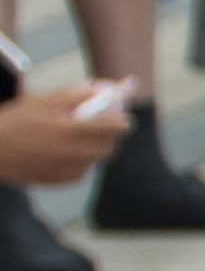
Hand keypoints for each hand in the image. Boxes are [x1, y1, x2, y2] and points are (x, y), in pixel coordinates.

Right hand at [0, 88, 127, 190]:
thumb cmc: (12, 121)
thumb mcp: (39, 102)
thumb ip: (71, 95)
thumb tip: (98, 90)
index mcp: (65, 130)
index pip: (108, 128)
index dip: (121, 124)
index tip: (125, 122)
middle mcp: (67, 152)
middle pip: (106, 149)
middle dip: (110, 138)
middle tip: (105, 131)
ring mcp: (62, 169)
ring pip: (94, 162)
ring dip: (95, 150)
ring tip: (83, 140)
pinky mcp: (54, 181)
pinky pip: (79, 174)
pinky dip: (80, 164)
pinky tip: (66, 154)